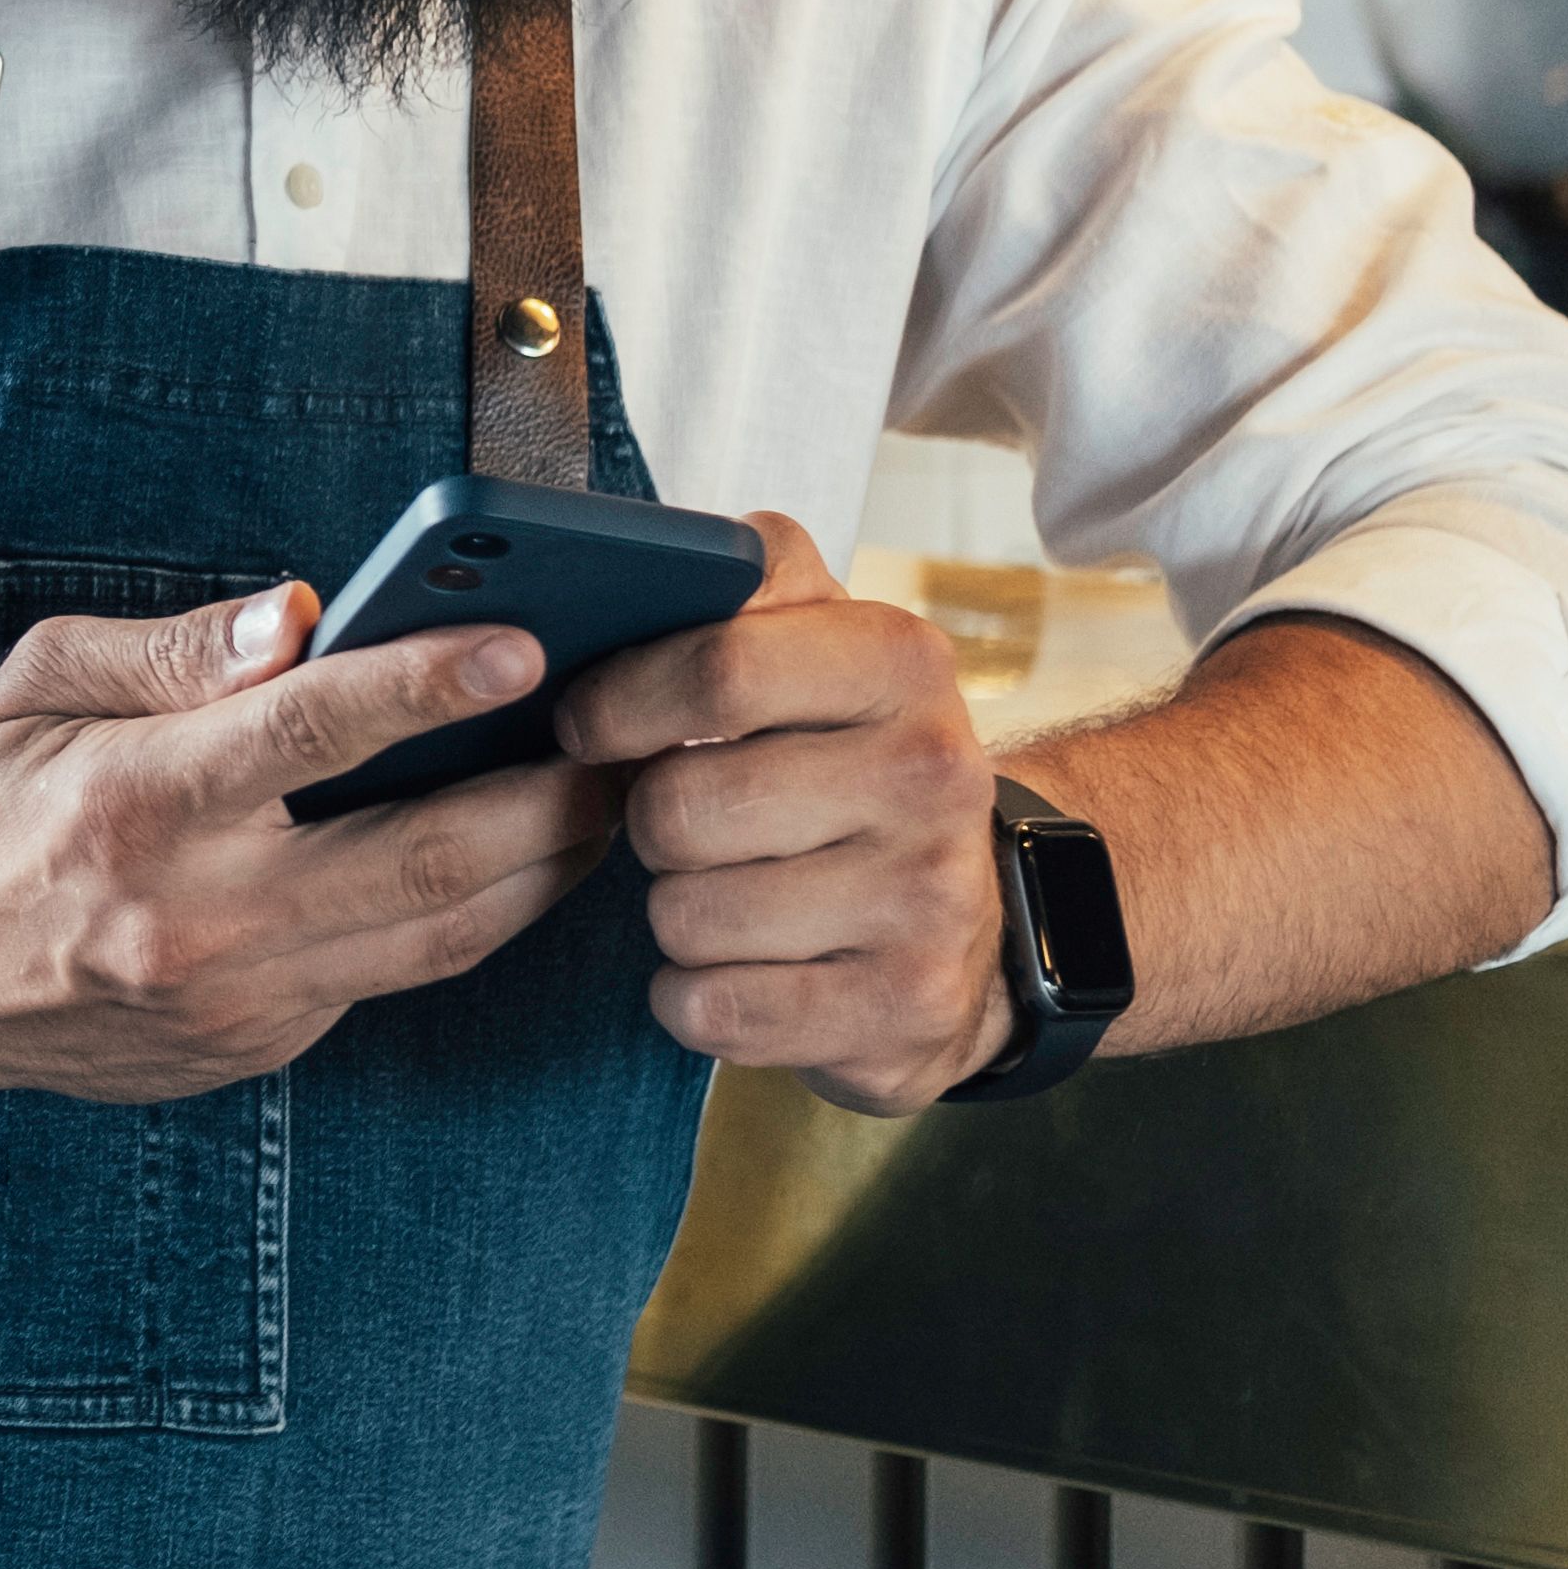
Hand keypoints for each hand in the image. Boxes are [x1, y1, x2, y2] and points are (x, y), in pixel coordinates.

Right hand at [0, 580, 613, 1111]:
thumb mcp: (37, 685)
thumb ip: (174, 648)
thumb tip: (303, 615)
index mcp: (135, 803)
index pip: (312, 732)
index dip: (428, 684)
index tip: (524, 640)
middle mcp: (196, 914)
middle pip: (423, 857)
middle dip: (550, 797)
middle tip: (631, 741)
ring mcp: (234, 998)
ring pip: (438, 936)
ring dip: (542, 871)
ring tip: (608, 804)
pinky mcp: (255, 1046)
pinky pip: (389, 976)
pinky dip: (464, 918)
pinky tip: (511, 864)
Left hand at [555, 513, 1009, 1111]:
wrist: (982, 912)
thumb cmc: (850, 759)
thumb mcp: (818, 639)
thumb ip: (736, 578)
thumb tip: (628, 556)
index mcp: (902, 661)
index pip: (718, 667)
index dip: (619, 700)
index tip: (585, 723)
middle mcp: (933, 776)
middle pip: (682, 806)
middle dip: (649, 820)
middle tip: (682, 821)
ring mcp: (930, 902)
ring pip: (686, 915)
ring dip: (673, 911)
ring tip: (726, 890)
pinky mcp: (904, 1011)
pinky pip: (713, 1010)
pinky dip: (695, 996)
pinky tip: (741, 967)